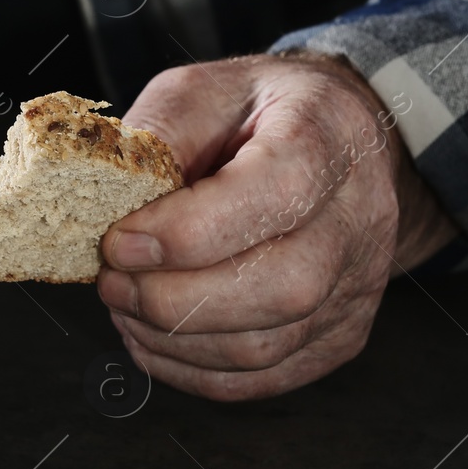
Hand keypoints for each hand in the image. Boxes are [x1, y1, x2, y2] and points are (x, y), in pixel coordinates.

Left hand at [96, 53, 456, 399]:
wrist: (339, 144)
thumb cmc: (259, 115)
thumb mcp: (201, 91)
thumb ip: (156, 136)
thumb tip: (109, 205)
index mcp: (326, 138)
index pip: (271, 198)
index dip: (184, 233)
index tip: (118, 243)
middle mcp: (358, 218)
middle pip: (279, 288)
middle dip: (172, 299)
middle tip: (111, 283)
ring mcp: (357, 284)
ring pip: (266, 345)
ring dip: (175, 340)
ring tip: (125, 308)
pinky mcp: (340, 333)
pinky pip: (265, 377)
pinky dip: (194, 371)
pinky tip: (153, 339)